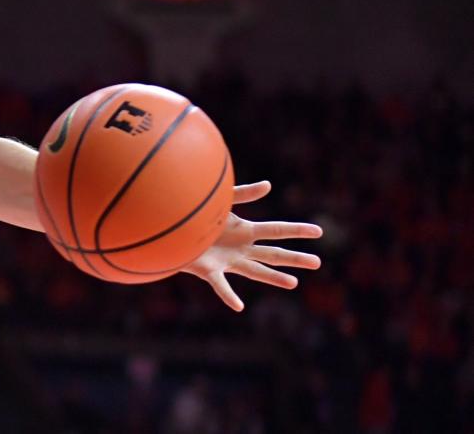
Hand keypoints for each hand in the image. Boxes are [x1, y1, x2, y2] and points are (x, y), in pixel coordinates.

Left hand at [182, 180, 321, 311]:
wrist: (172, 226)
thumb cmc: (197, 213)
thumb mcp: (223, 201)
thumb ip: (243, 194)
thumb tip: (268, 185)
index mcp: (245, 231)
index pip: (277, 230)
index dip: (297, 230)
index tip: (318, 231)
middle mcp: (240, 248)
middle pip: (273, 254)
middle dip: (295, 258)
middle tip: (318, 263)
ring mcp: (227, 261)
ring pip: (255, 271)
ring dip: (274, 277)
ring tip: (293, 283)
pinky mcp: (208, 270)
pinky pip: (220, 285)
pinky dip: (229, 296)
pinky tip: (239, 306)